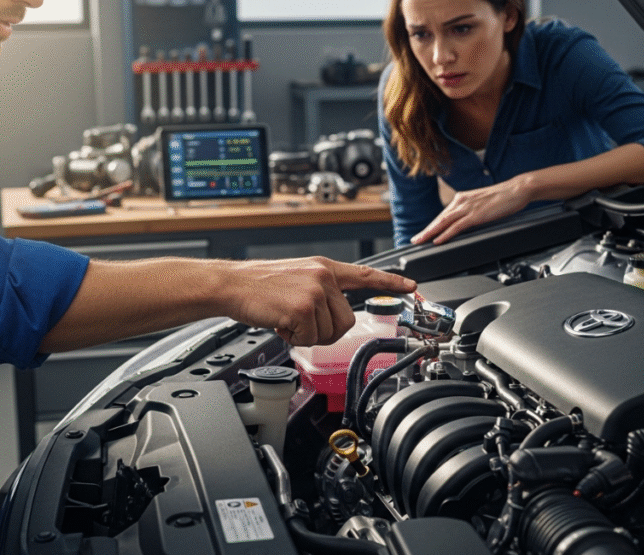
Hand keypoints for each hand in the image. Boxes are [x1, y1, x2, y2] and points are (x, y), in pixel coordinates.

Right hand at [225, 257, 415, 345]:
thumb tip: (335, 313)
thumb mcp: (297, 277)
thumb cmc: (259, 286)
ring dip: (306, 335)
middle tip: (300, 324)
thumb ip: (321, 290)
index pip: (365, 275)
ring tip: (287, 319)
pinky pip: (310, 338)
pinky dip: (293, 338)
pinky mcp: (303, 308)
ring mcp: (314, 292)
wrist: (232, 285)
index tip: (411, 286)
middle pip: (347, 320)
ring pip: (329, 332)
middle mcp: (323, 277)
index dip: (391, 282)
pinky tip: (280, 323)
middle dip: (324, 330)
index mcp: (324, 268)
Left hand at [411, 175, 534, 244]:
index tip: (423, 234)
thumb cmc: (503, 197)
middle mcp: (461, 201)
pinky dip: (445, 234)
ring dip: (429, 233)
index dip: (432, 226)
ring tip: (419, 241)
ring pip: (443, 222)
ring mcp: (468, 208)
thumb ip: (472, 213)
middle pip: (439, 219)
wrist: (517, 189)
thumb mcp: (482, 205)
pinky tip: (438, 240)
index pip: (443, 215)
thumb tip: (465, 224)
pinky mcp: (475, 214)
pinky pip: (456, 227)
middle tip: (414, 240)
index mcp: (462, 198)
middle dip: (425, 231)